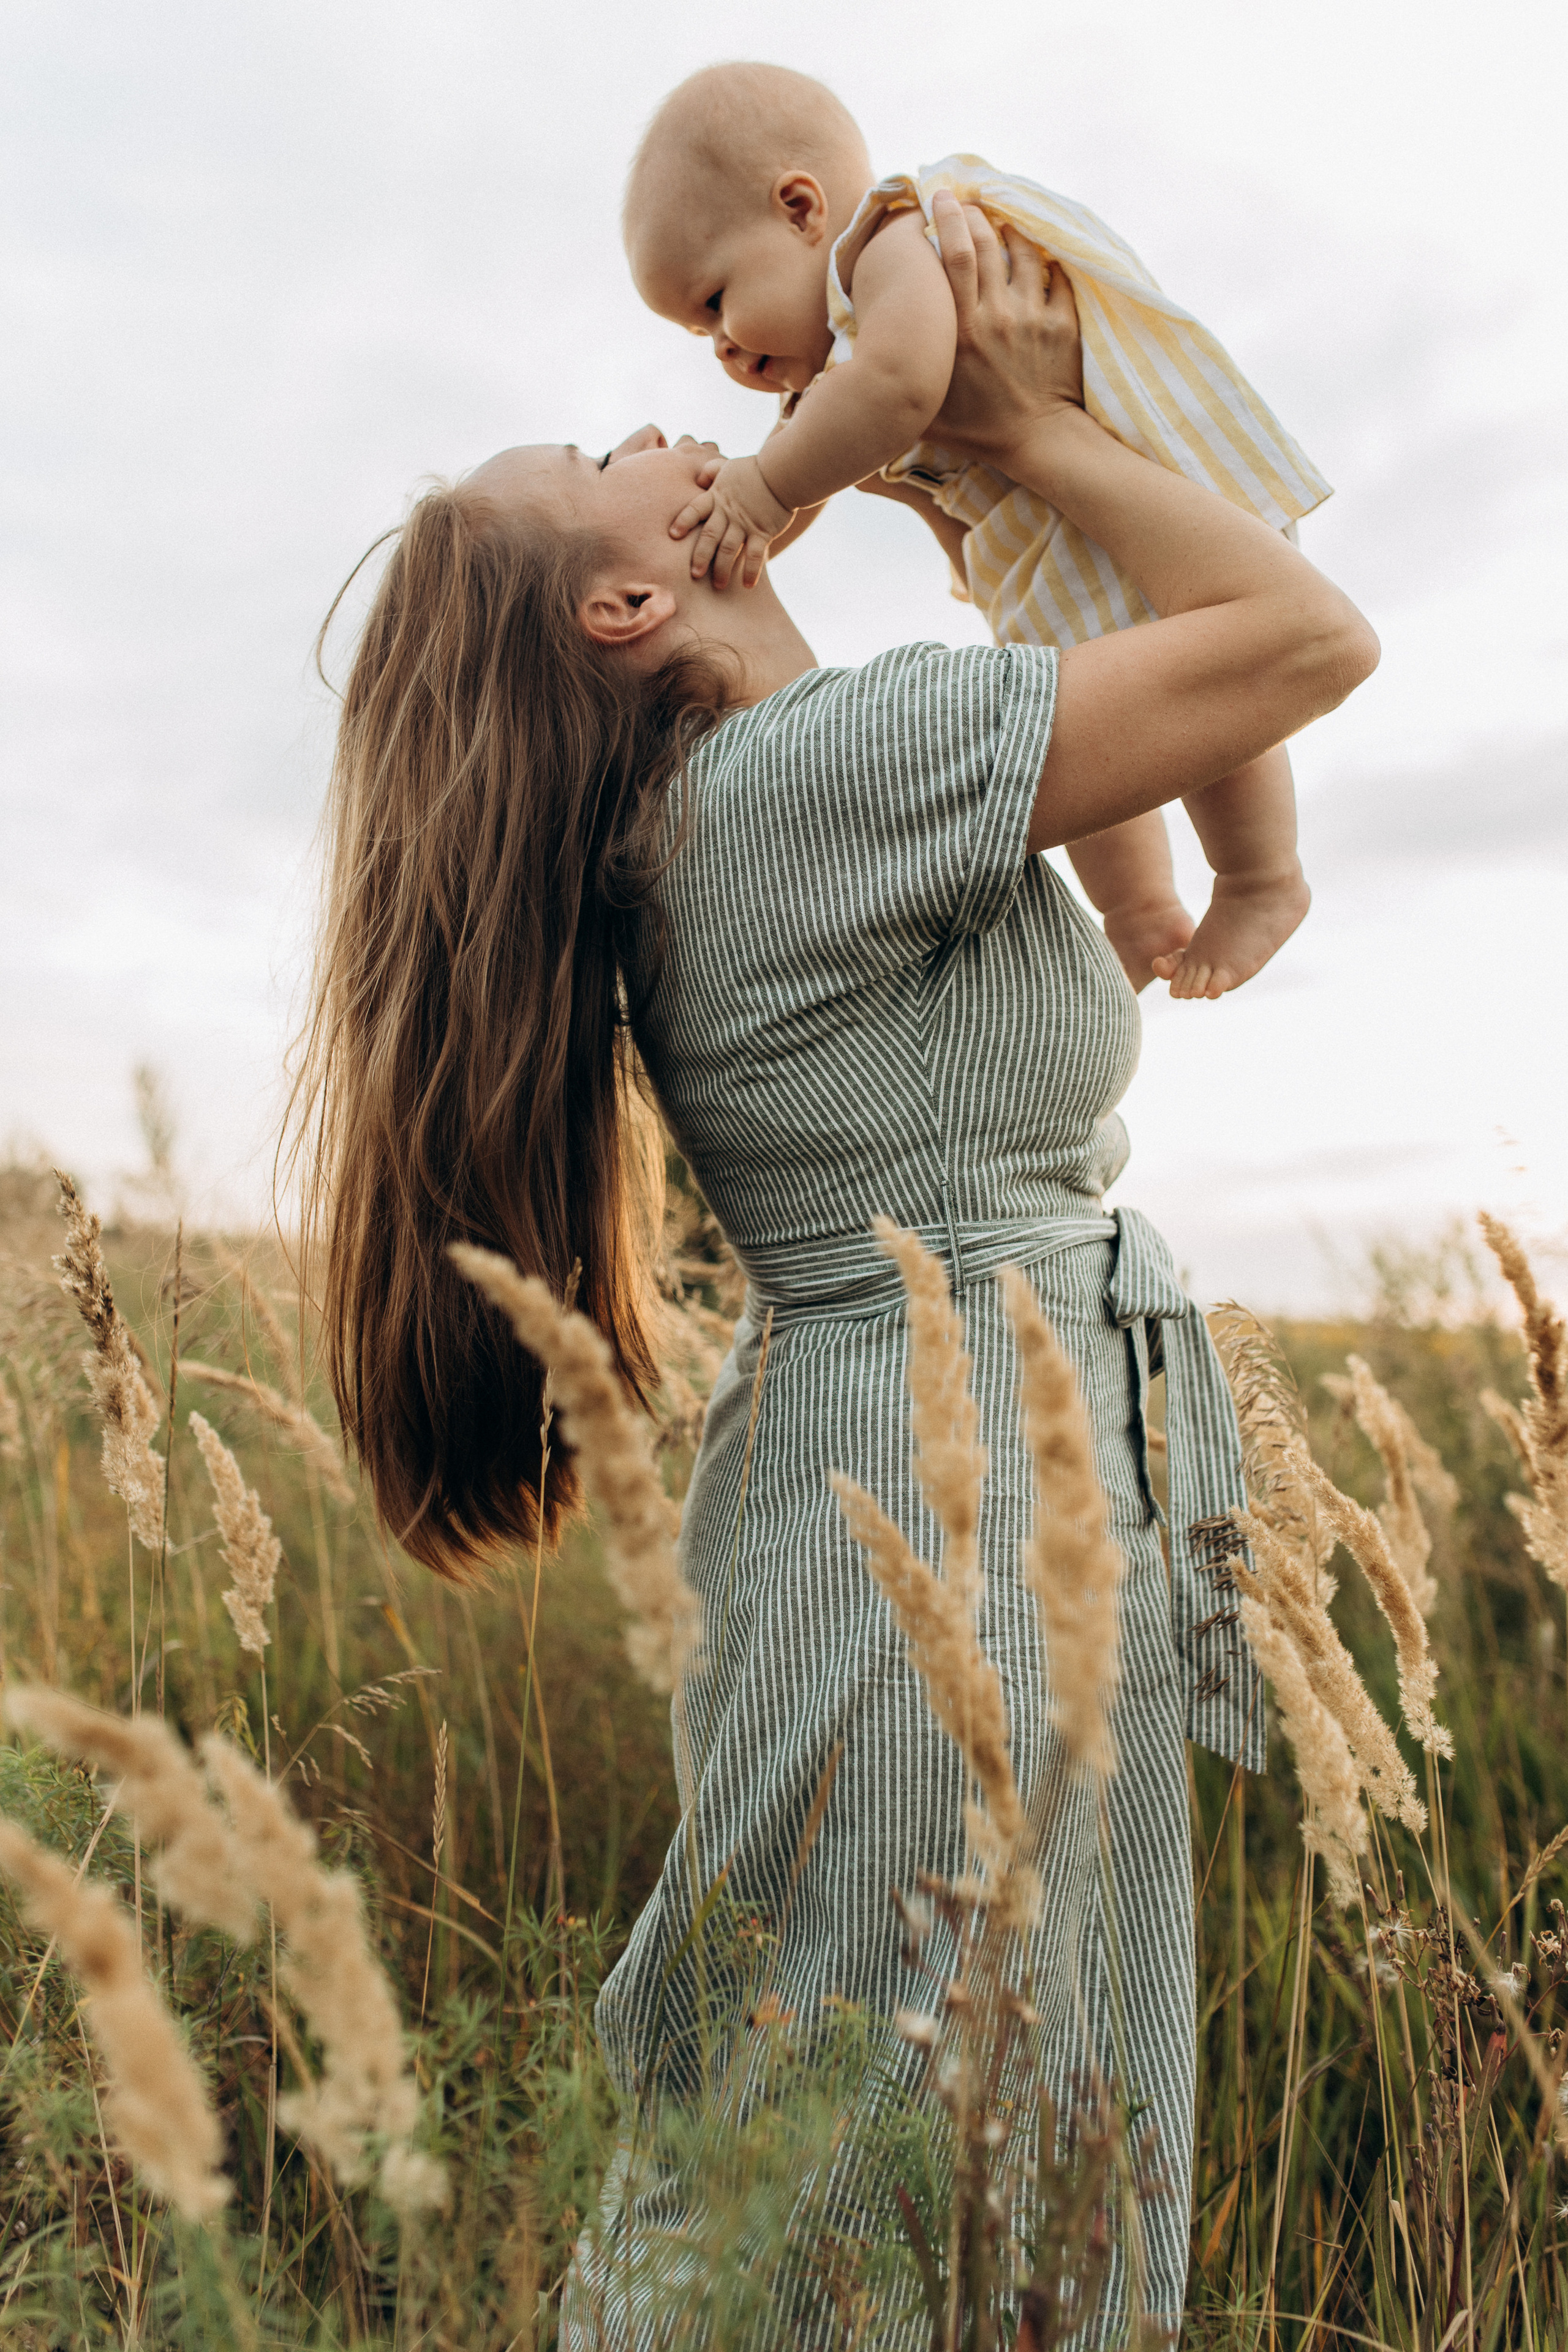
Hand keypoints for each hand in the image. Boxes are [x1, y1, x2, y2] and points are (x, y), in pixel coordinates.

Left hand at [670, 454, 794, 588]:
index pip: (695, 509)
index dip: (683, 522)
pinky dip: (751, 570)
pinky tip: (748, 585)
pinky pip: (754, 555)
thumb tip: (698, 480)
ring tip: (718, 585)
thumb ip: (711, 471)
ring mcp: (745, 524)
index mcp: (717, 497)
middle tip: (694, 574)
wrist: (782, 473)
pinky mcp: (763, 532)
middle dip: (700, 556)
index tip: (673, 535)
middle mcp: (728, 513)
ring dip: (722, 569)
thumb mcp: (728, 466)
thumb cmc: (754, 470)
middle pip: (709, 536)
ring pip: (728, 550)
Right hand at [924, 190, 1083, 466]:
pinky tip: (1036, 252)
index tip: (940, 197)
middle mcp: (996, 316)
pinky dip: (1046, 258)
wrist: (1037, 443)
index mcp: (961, 332)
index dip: (947, 218)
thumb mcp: (927, 412)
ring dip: (1011, 229)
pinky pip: (1056, 276)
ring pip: (1023, 251)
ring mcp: (1032, 316)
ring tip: (1001, 221)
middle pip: (986, 242)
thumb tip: (856, 377)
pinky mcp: (1061, 323)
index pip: (953, 256)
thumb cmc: (978, 431)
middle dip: (974, 214)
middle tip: (967, 202)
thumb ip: (900, 385)